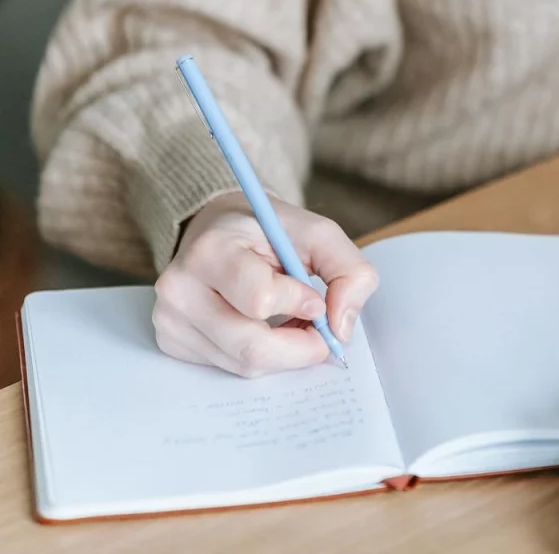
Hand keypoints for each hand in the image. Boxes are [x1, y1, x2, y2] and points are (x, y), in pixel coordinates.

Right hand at [153, 192, 377, 376]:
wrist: (219, 228)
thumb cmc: (269, 232)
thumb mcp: (319, 234)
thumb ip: (350, 273)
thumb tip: (342, 330)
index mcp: (211, 250)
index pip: (261, 300)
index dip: (300, 304)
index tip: (315, 297)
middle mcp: (180, 287)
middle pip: (251, 346)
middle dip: (300, 346)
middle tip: (319, 330)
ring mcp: (170, 318)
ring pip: (244, 364)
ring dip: (283, 351)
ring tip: (291, 320)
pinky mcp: (172, 341)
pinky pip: (229, 368)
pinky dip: (260, 356)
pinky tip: (264, 328)